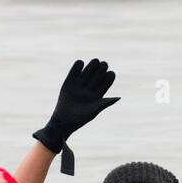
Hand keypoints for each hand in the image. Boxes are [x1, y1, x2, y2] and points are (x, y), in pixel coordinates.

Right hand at [32, 58, 118, 173]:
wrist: (63, 120)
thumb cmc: (79, 119)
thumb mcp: (94, 110)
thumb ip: (104, 103)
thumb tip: (118, 98)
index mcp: (96, 97)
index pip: (104, 85)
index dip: (108, 79)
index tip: (111, 73)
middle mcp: (88, 91)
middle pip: (96, 77)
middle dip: (100, 70)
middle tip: (104, 64)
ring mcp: (78, 87)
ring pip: (86, 73)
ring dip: (91, 67)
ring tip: (96, 61)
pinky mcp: (68, 84)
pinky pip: (73, 73)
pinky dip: (76, 67)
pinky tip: (80, 63)